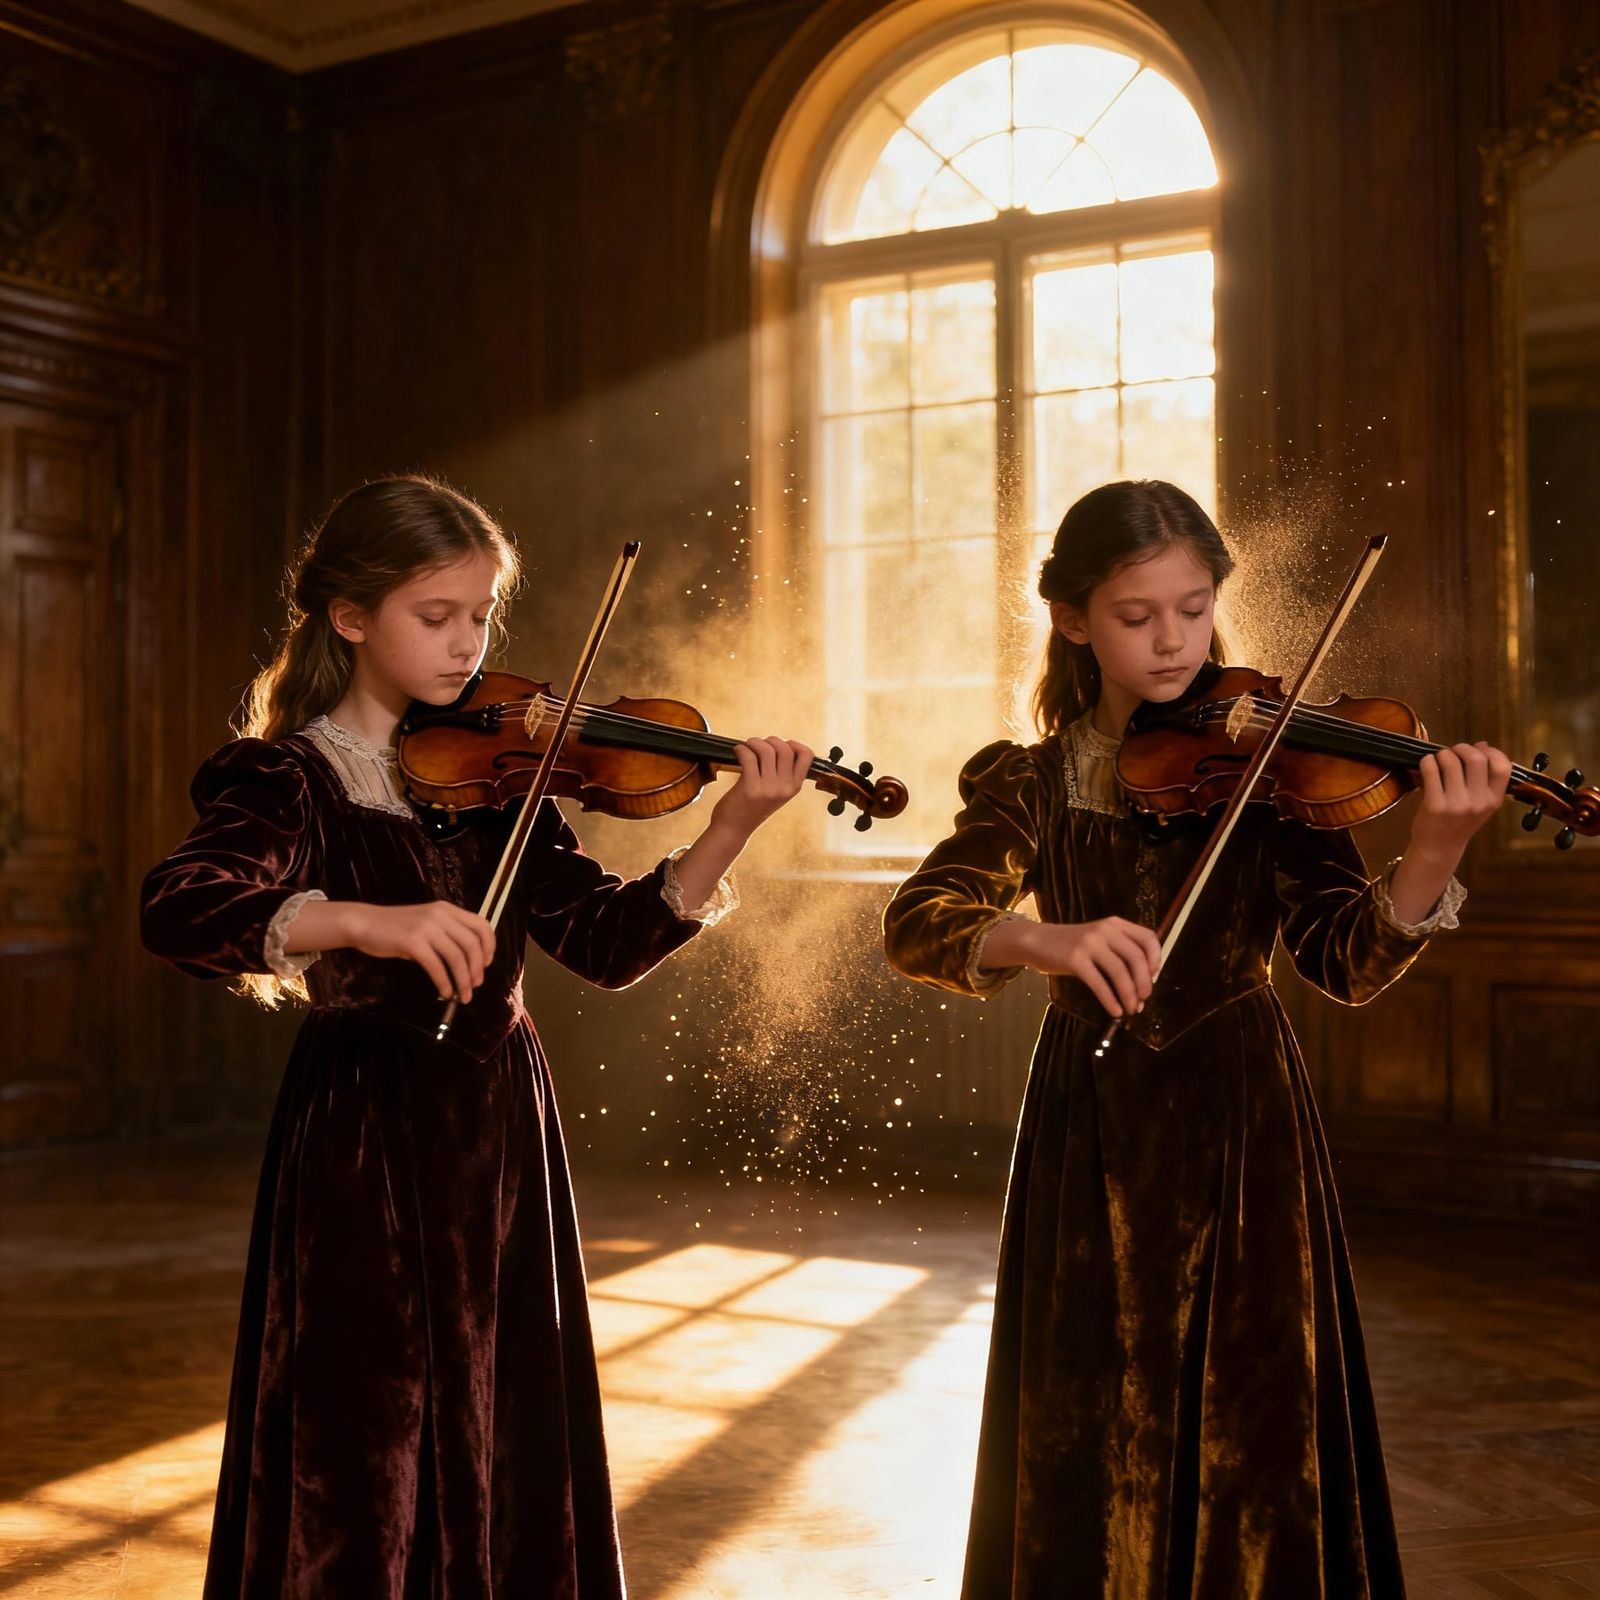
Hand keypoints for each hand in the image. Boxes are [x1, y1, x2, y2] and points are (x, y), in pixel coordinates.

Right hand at [344, 901, 496, 1002]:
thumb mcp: (426, 923)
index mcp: (447, 909)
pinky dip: (445, 983)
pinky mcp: (413, 943)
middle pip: (471, 945)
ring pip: (456, 958)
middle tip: (475, 985)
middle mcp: (440, 915)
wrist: (365, 923)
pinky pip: (437, 967)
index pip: (480, 925)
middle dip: (477, 969)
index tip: (487, 964)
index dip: (489, 946)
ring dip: (464, 980)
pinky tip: (445, 993)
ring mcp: (427, 928)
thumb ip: (446, 935)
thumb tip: (468, 964)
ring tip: (464, 996)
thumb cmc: (396, 927)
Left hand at [708, 736, 814, 839]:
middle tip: (758, 745)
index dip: (795, 744)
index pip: (807, 756)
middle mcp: (785, 788)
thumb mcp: (776, 793)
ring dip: (754, 742)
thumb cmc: (751, 807)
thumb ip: (782, 774)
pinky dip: (742, 749)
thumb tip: (778, 746)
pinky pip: (749, 757)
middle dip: (770, 741)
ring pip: (767, 750)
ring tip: (747, 746)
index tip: (782, 744)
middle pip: (785, 749)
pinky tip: (738, 752)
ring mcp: (769, 789)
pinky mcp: (751, 788)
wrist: (734, 828)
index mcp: (794, 787)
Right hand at [1019, 917, 1162, 1017]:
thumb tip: (1143, 984)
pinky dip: (1110, 1000)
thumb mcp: (1099, 940)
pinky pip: (1099, 983)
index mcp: (1115, 924)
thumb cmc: (1072, 945)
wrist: (1038, 941)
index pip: (1147, 938)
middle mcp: (1105, 930)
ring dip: (1129, 994)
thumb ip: (1120, 953)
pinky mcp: (1075, 959)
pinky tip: (1114, 1011)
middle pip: (1136, 957)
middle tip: (1144, 1000)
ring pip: (1119, 971)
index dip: (1156, 959)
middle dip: (1144, 983)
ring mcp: (1089, 943)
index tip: (1154, 977)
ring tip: (1131, 1009)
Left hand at [1409, 741, 1513, 866]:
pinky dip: (1427, 761)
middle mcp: (1478, 801)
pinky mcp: (1434, 805)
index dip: (1491, 752)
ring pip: (1450, 761)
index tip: (1479, 750)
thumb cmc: (1458, 821)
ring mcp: (1456, 804)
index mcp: (1494, 799)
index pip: (1503, 766)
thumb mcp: (1479, 802)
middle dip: (1462, 748)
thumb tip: (1482, 744)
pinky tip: (1428, 765)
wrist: (1439, 847)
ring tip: (1439, 760)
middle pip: (1476, 758)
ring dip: (1442, 754)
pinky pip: (1430, 770)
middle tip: (1453, 752)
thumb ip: (1483, 775)